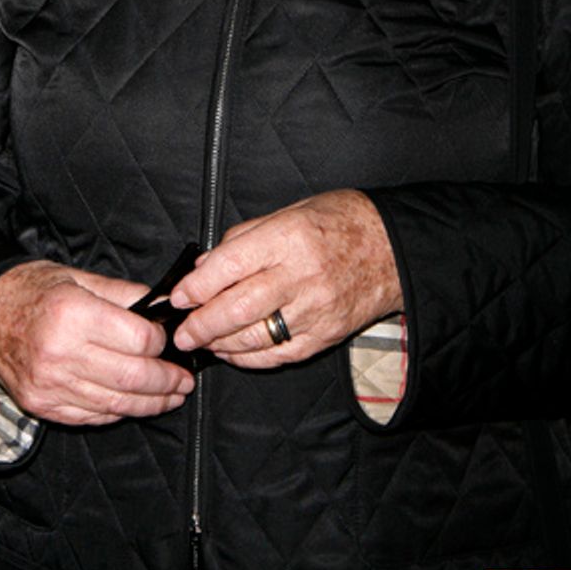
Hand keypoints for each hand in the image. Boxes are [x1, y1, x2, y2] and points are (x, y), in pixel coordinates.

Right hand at [0, 260, 193, 425]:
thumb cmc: (30, 289)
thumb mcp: (77, 276)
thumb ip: (122, 294)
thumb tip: (162, 308)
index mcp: (72, 313)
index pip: (137, 340)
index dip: (161, 343)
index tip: (170, 341)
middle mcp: (60, 352)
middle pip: (131, 377)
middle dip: (166, 381)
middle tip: (184, 379)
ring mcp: (50, 384)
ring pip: (116, 404)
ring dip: (151, 403)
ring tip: (170, 396)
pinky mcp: (42, 405)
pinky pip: (91, 416)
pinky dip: (118, 412)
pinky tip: (134, 404)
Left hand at [168, 190, 402, 365]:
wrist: (392, 248)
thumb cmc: (338, 222)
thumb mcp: (288, 211)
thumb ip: (245, 238)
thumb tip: (206, 265)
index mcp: (288, 237)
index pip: (230, 265)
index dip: (197, 286)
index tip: (178, 296)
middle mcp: (301, 275)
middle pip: (239, 307)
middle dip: (202, 324)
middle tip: (181, 331)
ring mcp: (316, 309)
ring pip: (257, 336)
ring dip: (221, 343)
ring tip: (203, 342)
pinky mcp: (326, 335)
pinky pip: (281, 354)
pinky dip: (251, 358)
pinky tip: (233, 353)